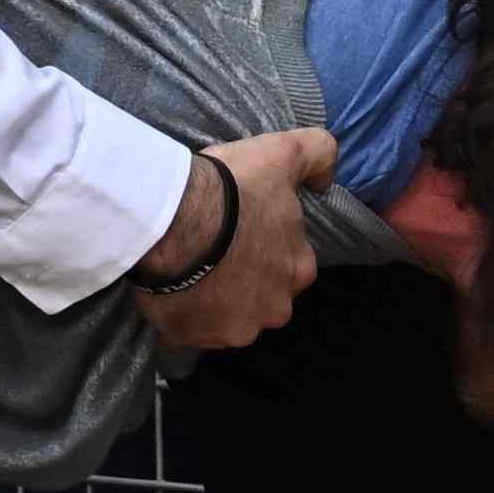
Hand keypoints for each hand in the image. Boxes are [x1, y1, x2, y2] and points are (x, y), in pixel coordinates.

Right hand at [130, 124, 337, 356]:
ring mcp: (232, 330)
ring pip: (224, 316)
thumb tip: (325, 180)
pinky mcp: (192, 338)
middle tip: (212, 248)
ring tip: (186, 267)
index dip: (266, 245)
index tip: (241, 228)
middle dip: (242, 280)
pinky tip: (168, 285)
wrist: (173, 221)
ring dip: (211, 299)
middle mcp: (274, 309)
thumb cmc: (232, 190)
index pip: (289, 263)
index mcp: (298, 271)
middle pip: (260, 297)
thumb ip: (318, 155)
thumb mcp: (284, 154)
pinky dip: (180, 313)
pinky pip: (188, 329)